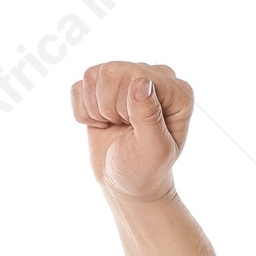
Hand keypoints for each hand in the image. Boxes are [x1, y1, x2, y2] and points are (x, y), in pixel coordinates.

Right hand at [71, 61, 193, 202]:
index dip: (129, 106)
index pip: (138, 75)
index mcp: (177, 91)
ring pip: (92, 77)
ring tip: (115, 125)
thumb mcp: (153, 150)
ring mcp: (127, 76)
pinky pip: (78, 87)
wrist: (127, 183)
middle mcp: (154, 77)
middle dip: (112, 108)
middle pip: (112, 72)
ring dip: (97, 110)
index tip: (137, 129)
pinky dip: (84, 112)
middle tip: (126, 130)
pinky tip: (102, 124)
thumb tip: (141, 81)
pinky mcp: (102, 84)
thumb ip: (149, 117)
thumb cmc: (145, 169)